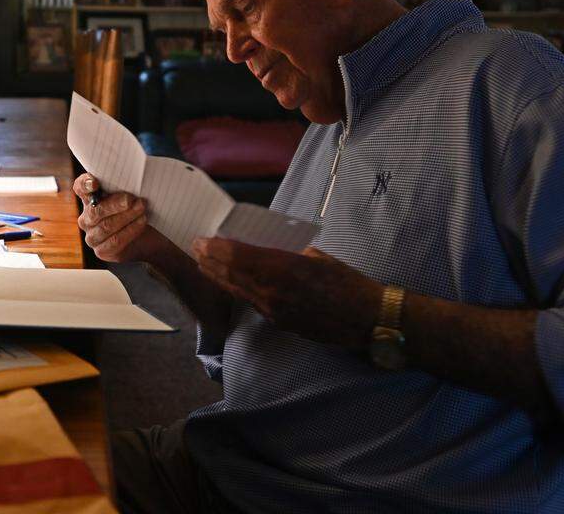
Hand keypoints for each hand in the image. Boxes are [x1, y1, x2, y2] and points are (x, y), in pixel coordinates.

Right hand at [73, 174, 148, 262]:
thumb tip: (131, 179)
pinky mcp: (101, 251)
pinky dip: (130, 230)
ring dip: (127, 216)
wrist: (147, 238)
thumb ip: (124, 187)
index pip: (80, 188)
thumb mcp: (130, 196)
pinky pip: (115, 241)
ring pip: (106, 226)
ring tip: (142, 208)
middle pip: (95, 210)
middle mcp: (87, 218)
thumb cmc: (136, 211)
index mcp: (89, 199)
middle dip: (115, 204)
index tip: (95, 183)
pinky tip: (142, 222)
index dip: (85, 184)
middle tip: (132, 200)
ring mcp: (92, 236)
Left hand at [190, 238, 382, 350]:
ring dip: (218, 276)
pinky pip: (250, 302)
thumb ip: (289, 253)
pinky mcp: (279, 323)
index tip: (203, 239)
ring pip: (237, 291)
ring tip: (204, 263)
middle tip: (196, 248)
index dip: (217, 248)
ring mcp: (274, 311)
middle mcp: (272, 292)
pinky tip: (229, 282)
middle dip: (210, 260)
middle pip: (231, 275)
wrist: (367, 320)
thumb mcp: (318, 257)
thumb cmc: (348, 283)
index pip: (238, 257)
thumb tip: (270, 249)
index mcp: (283, 269)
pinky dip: (235, 289)